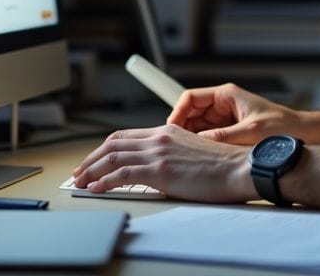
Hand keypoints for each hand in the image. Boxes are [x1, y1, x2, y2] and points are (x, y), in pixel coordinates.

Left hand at [71, 124, 252, 202]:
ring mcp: (158, 152)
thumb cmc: (224, 166)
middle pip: (113, 143)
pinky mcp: (159, 170)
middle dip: (91, 158)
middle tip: (80, 171)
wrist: (240, 168)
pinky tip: (95, 189)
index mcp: (168, 131)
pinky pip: (121, 174)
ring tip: (81, 182)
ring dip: (91, 171)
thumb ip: (173, 155)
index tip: (95, 159)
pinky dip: (103, 181)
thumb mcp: (193, 151)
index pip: (126, 135)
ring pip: (112, 157)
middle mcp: (159, 137)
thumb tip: (158, 170)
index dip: (105, 148)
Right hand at [167, 84, 297, 144]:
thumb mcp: (249, 132)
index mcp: (227, 95)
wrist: (304, 135)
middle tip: (174, 147)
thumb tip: (196, 142)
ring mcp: (226, 119)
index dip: (177, 112)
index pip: (191, 98)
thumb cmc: (283, 128)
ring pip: (198, 127)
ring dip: (191, 139)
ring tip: (184, 155)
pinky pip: (208, 137)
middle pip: (191, 113)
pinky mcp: (230, 132)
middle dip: (181, 129)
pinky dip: (201, 146)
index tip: (171, 129)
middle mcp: (224, 105)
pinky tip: (199, 158)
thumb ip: (221, 137)